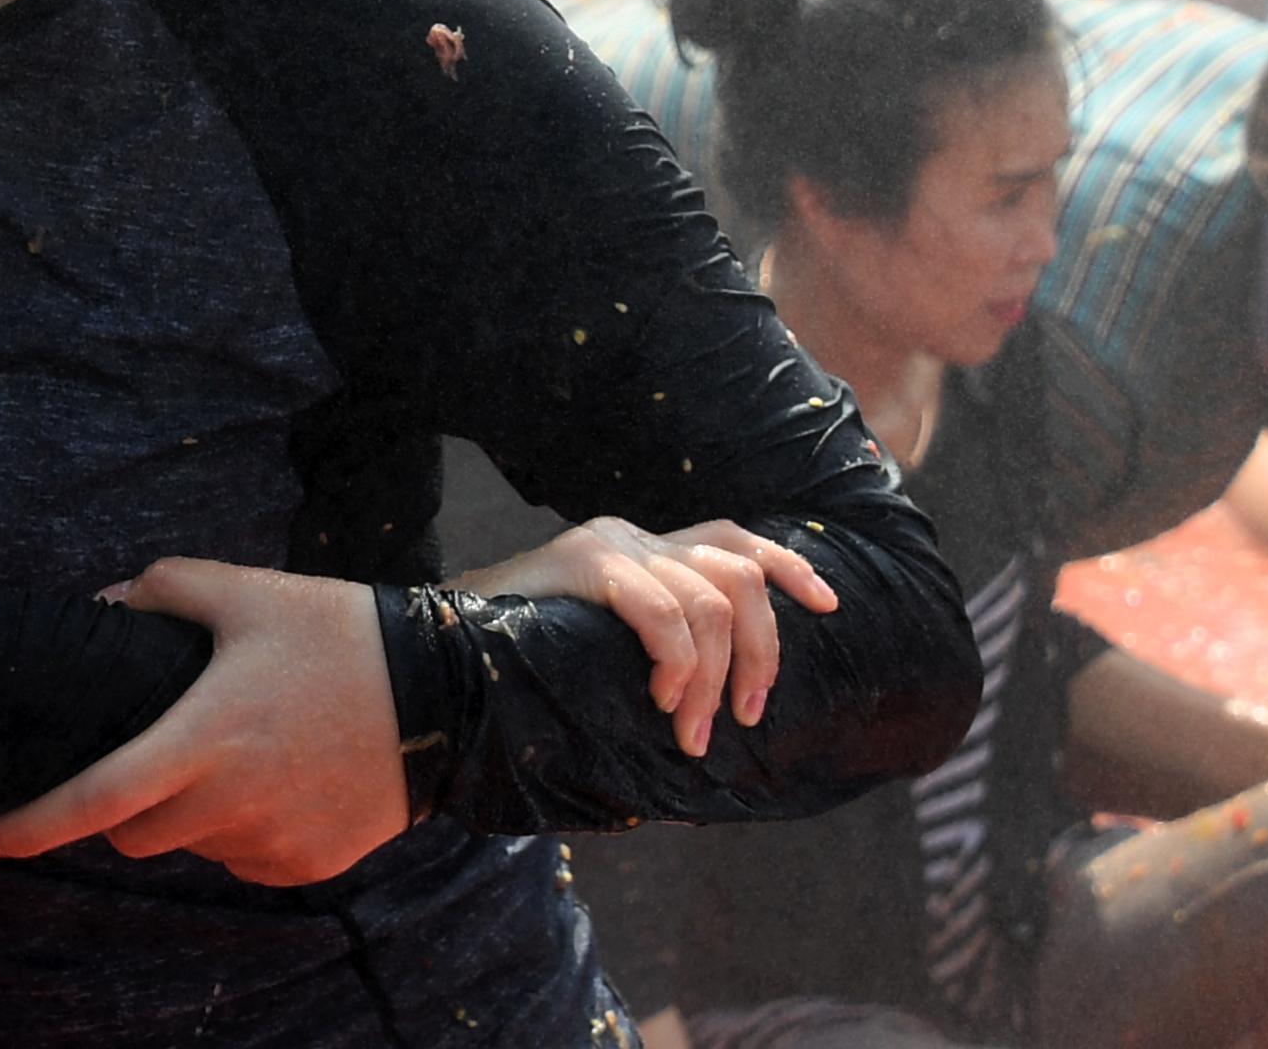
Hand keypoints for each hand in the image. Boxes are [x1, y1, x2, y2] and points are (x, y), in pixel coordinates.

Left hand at [0, 559, 409, 885]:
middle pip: (132, 831)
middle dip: (122, 801)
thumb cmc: (335, 632)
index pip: (93, 798)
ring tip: (237, 748)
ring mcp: (271, 843)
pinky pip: (241, 858)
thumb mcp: (242, 590)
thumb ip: (157, 591)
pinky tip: (277, 776)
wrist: (450, 697)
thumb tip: (97, 608)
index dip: (28, 824)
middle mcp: (231, 803)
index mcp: (202, 737)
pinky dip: (237, 828)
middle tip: (156, 749)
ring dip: (187, 812)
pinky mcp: (307, 866)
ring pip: (189, 845)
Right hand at [460, 517, 837, 756]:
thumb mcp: (602, 650)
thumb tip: (717, 710)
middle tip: (743, 719)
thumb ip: (655, 654)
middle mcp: (633, 537)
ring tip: (689, 730)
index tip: (830, 605)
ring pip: (713, 601)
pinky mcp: (582, 562)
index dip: (791, 567)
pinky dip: (677, 662)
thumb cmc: (520, 666)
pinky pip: (662, 611)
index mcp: (642, 552)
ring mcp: (608, 545)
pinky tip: (662, 698)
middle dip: (763, 654)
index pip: (735, 540)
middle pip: (742, 575)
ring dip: (716, 678)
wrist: (437, 654)